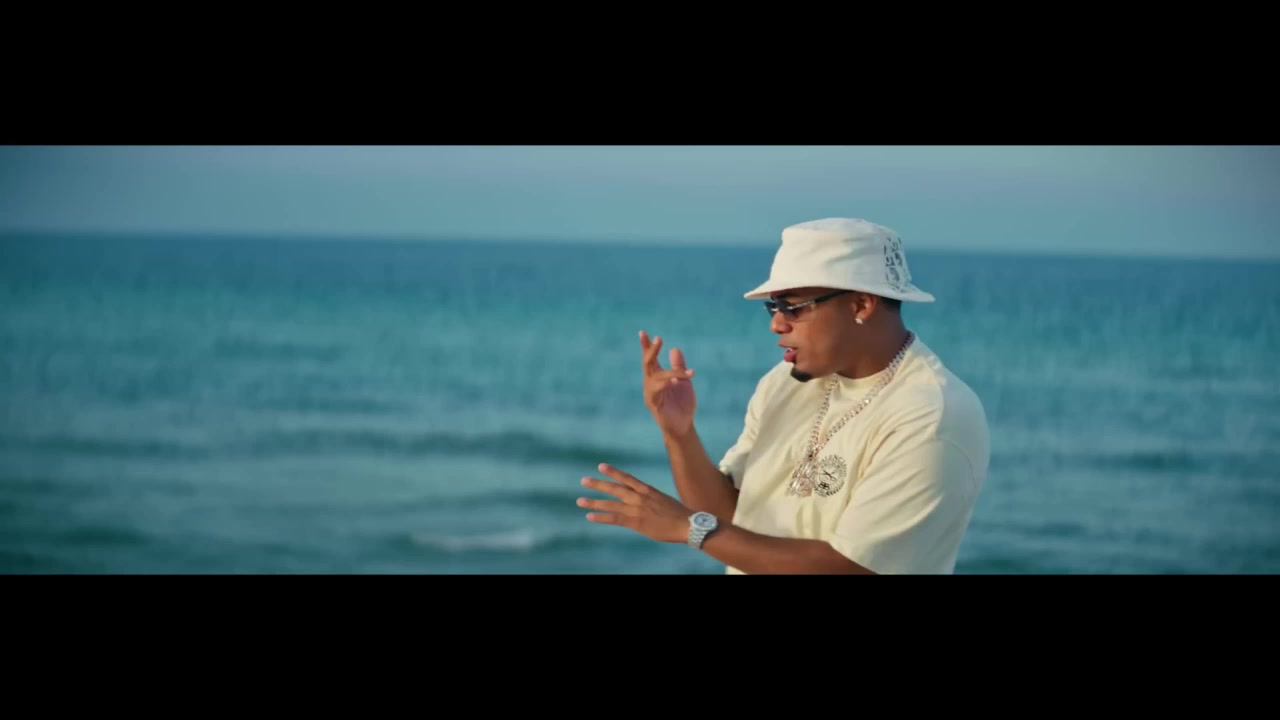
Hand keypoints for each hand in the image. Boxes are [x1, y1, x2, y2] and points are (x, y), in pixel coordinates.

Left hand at [578, 463, 692, 543]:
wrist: (688, 524)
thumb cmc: (680, 515)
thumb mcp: (665, 502)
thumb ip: (653, 501)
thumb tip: (648, 505)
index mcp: (647, 490)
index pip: (627, 478)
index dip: (613, 472)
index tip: (601, 466)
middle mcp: (639, 497)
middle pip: (615, 488)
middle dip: (598, 484)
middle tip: (583, 481)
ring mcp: (636, 509)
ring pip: (610, 503)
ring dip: (594, 502)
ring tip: (580, 500)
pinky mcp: (635, 522)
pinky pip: (614, 518)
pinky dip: (601, 517)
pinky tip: (589, 516)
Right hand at [639, 330, 695, 437]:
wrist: (682, 426)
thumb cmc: (681, 404)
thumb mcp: (683, 382)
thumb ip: (678, 366)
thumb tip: (675, 349)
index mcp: (657, 376)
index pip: (650, 358)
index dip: (646, 346)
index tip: (642, 332)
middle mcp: (651, 383)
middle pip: (648, 364)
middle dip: (652, 351)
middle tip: (659, 339)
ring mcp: (651, 393)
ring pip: (657, 377)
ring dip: (671, 372)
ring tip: (685, 371)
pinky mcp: (654, 404)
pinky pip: (659, 391)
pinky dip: (667, 384)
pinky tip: (675, 382)